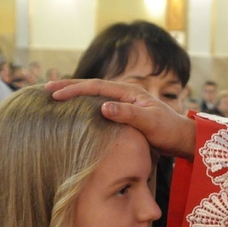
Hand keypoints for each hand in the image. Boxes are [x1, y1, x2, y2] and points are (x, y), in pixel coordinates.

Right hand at [46, 79, 196, 159]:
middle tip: (45, 90)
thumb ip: (129, 114)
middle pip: (92, 87)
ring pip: (94, 96)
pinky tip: (74, 113)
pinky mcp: (124, 114)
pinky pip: (99, 107)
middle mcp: (125, 94)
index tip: (55, 94)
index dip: (74, 89)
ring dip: (75, 95)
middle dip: (68, 87)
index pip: (96, 87)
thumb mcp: (150, 123)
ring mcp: (125, 104)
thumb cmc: (169, 131)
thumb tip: (103, 107)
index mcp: (129, 92)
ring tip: (54, 97)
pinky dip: (85, 107)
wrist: (182, 139)